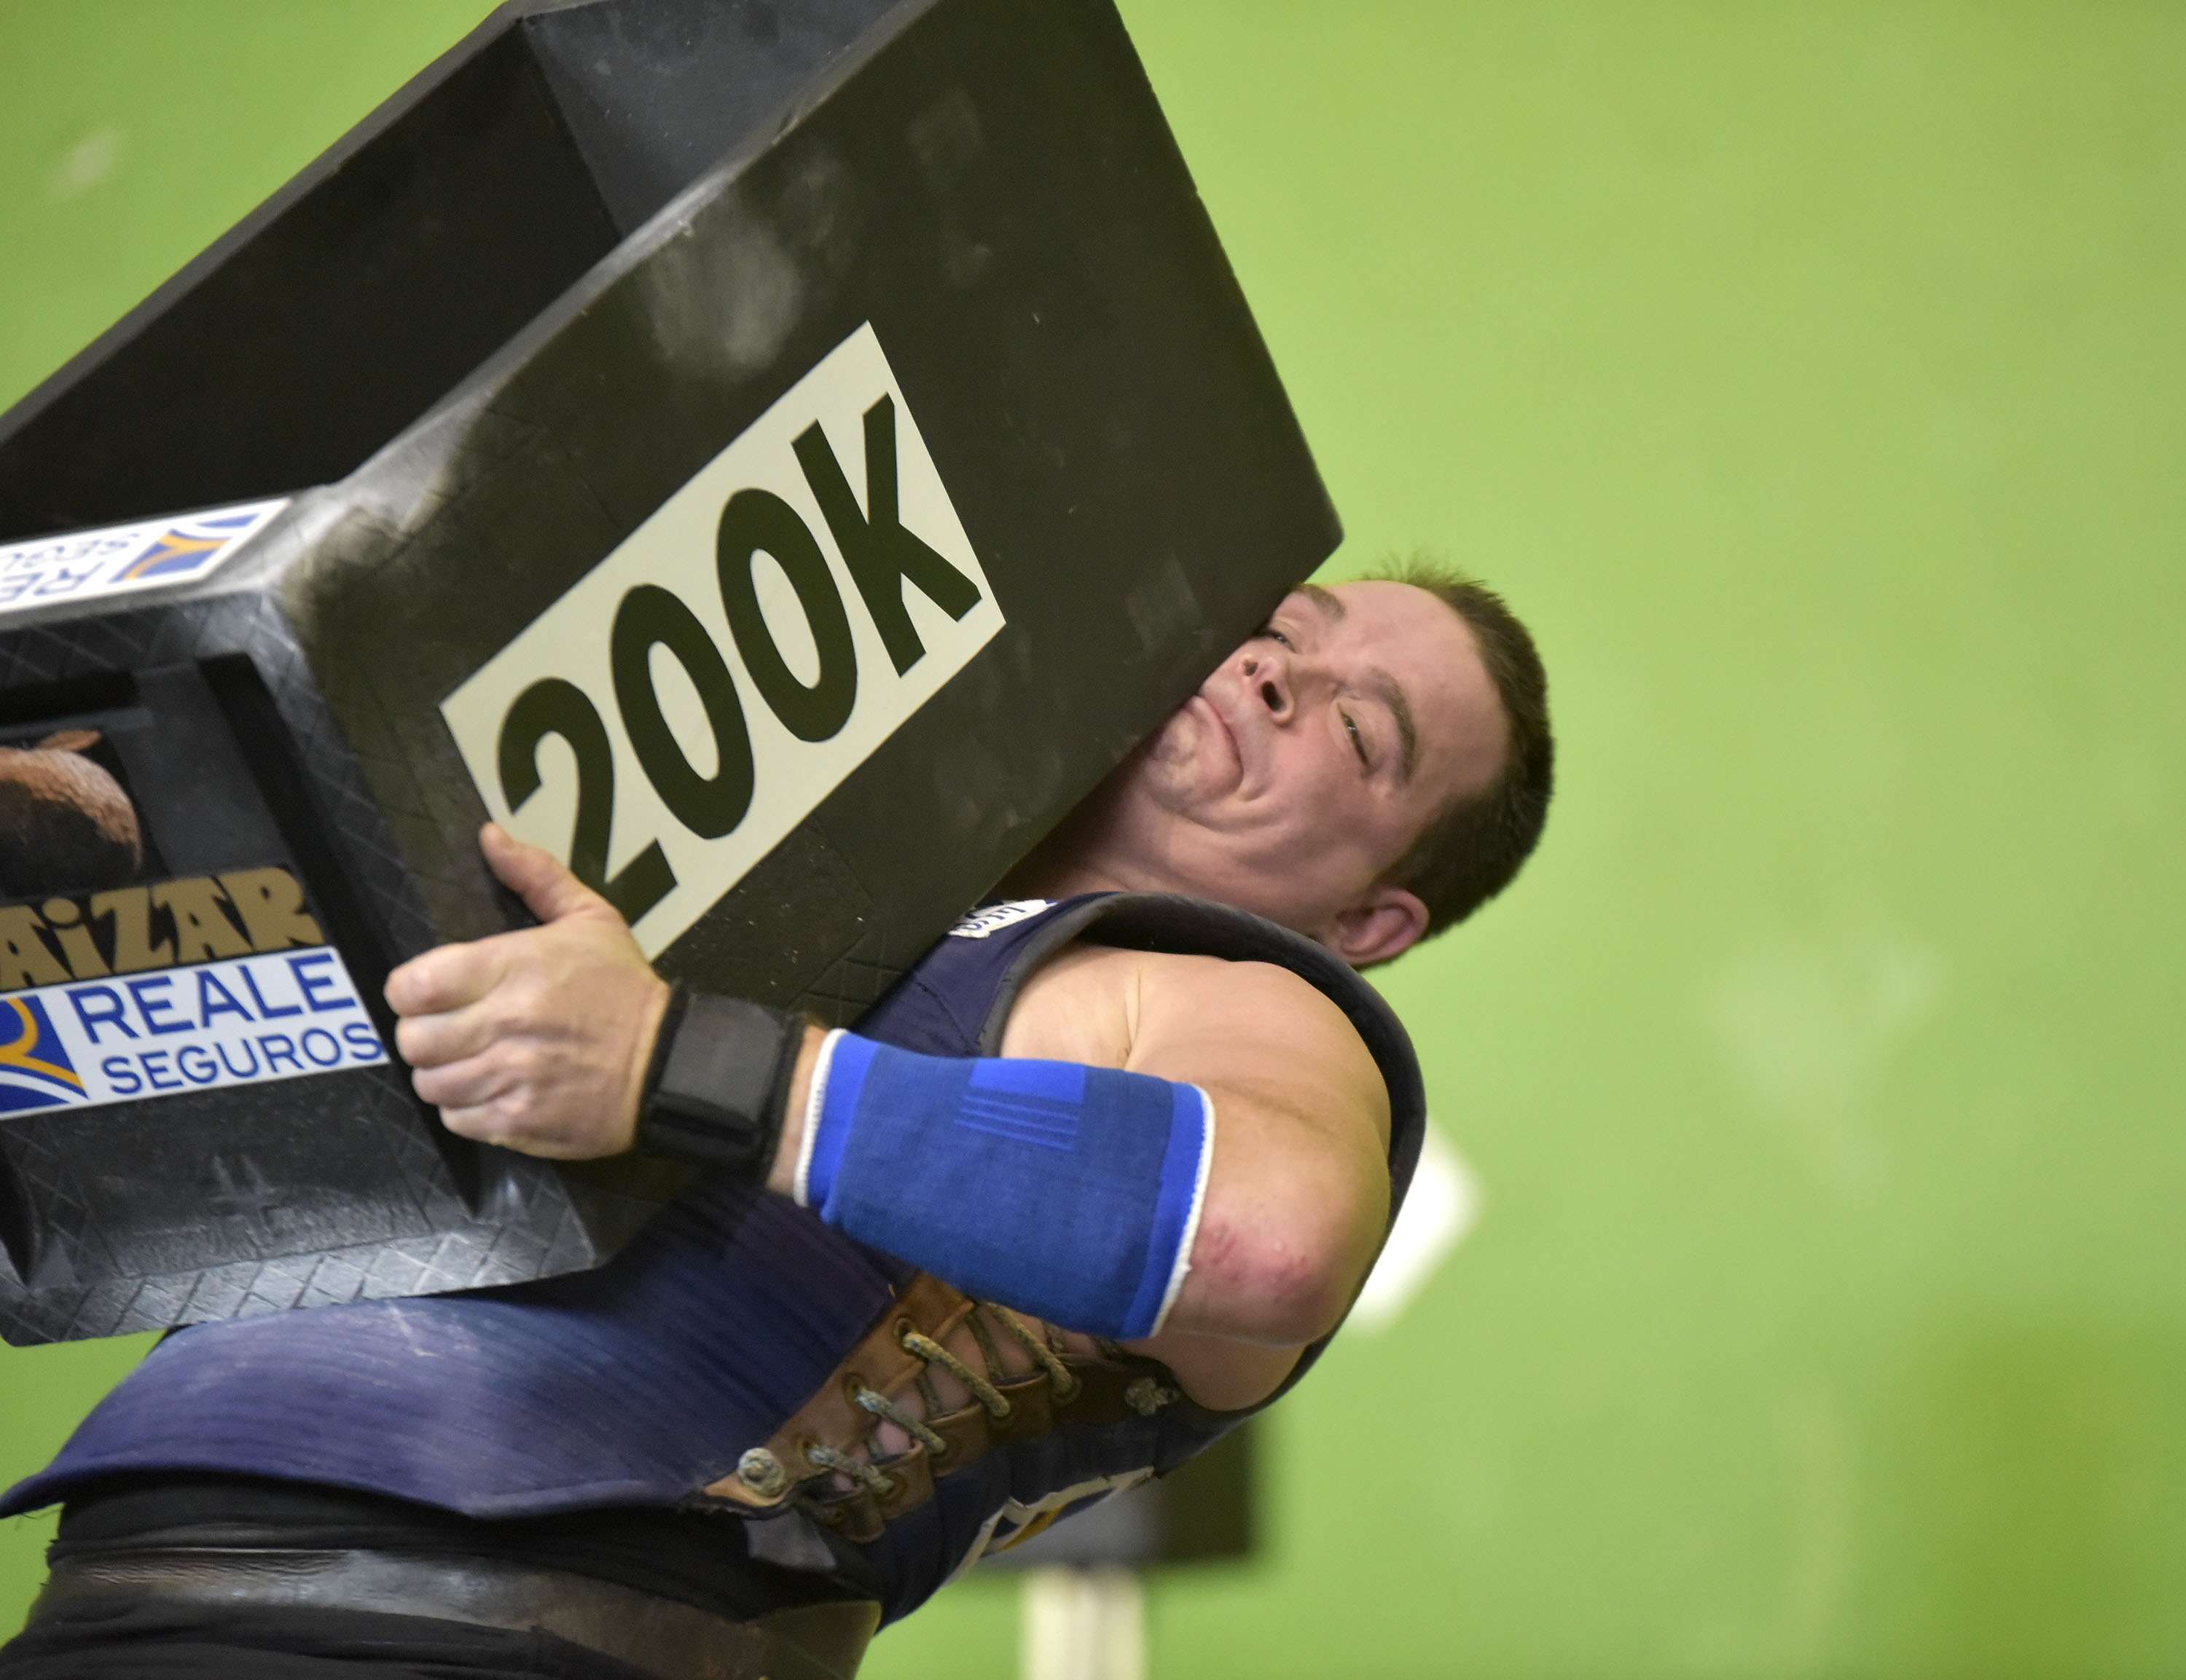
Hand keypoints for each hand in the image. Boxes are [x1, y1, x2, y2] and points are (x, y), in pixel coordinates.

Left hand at [384, 823, 671, 1158]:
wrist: (669, 1062)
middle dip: (425, 1033)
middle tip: (453, 1029)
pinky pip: (457, 1120)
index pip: (412, 986)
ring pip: (430, 1084)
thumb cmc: (623, 987)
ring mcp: (510, 1078)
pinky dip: (467, 1108)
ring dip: (445, 1073)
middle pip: (413, 1039)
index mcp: (514, 968)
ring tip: (473, 1062)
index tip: (431, 992)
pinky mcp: (518, 1122)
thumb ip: (535, 875)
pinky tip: (494, 1090)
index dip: (410, 989)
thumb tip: (487, 836)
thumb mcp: (590, 918)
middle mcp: (504, 1025)